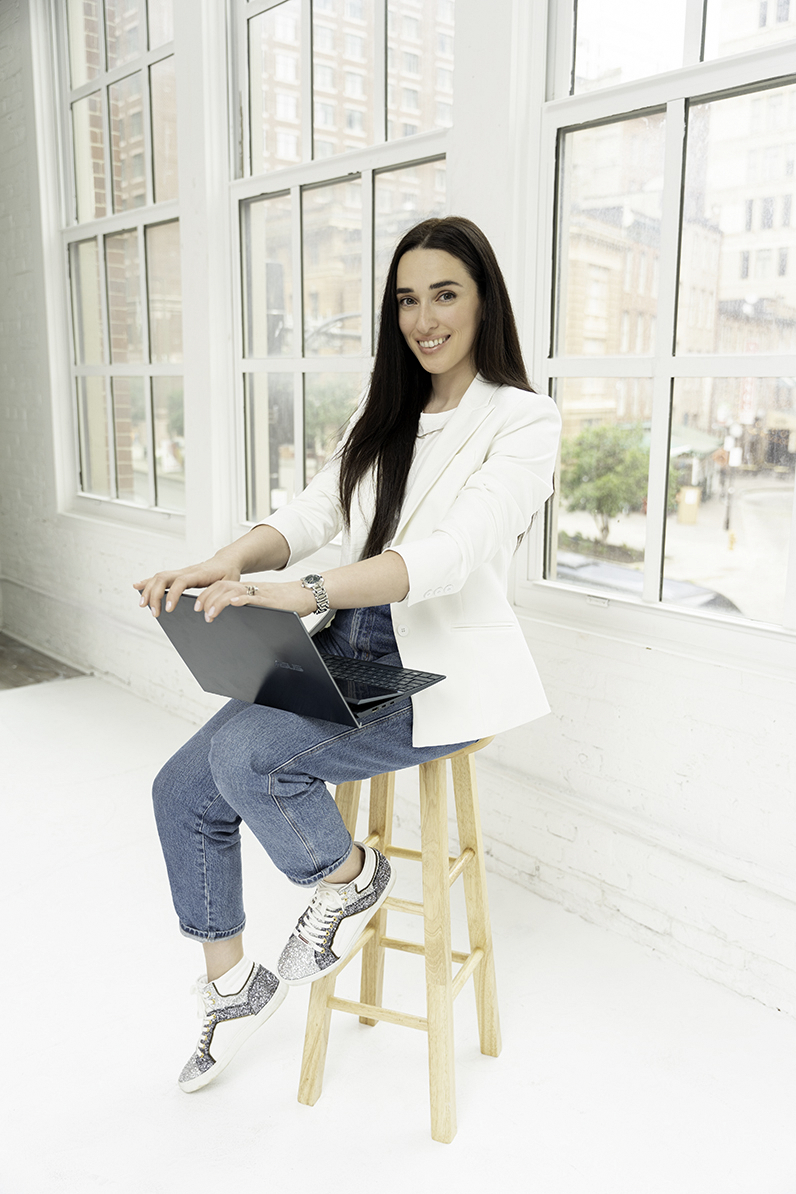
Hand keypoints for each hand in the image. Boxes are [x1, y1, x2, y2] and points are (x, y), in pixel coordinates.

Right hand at [134, 559, 241, 617]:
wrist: (226, 562)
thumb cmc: (228, 574)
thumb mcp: (229, 585)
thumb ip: (218, 596)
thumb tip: (206, 611)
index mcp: (198, 574)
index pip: (180, 582)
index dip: (173, 595)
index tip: (169, 609)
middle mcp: (186, 571)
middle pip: (163, 578)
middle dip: (155, 595)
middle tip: (154, 613)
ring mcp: (180, 572)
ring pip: (159, 577)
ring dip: (149, 590)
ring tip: (143, 605)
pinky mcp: (178, 575)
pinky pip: (160, 577)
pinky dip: (148, 582)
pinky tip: (138, 586)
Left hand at [193, 579, 316, 621]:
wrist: (305, 595)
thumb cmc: (285, 602)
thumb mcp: (262, 605)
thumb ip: (248, 608)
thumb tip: (231, 620)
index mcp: (246, 590)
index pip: (220, 587)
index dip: (205, 595)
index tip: (196, 607)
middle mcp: (250, 589)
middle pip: (222, 587)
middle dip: (207, 599)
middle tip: (198, 612)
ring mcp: (259, 593)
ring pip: (233, 591)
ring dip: (219, 602)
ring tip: (210, 613)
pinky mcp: (271, 599)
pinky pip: (254, 597)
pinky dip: (242, 600)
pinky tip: (234, 604)